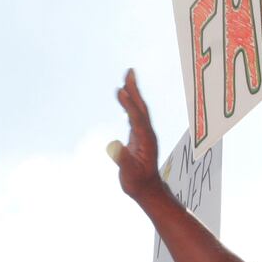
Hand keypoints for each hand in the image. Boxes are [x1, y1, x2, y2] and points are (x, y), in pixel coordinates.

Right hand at [113, 69, 165, 201]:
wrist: (147, 190)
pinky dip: (129, 104)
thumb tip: (113, 145)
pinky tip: (125, 98)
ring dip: (133, 93)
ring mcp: (144, 134)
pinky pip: (135, 115)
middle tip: (129, 72)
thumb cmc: (137, 183)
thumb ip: (122, 159)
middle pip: (141, 108)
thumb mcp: (129, 174)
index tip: (121, 91)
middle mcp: (147, 133)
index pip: (137, 118)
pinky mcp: (140, 136)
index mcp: (146, 140)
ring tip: (126, 79)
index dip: (129, 105)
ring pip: (139, 109)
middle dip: (135, 90)